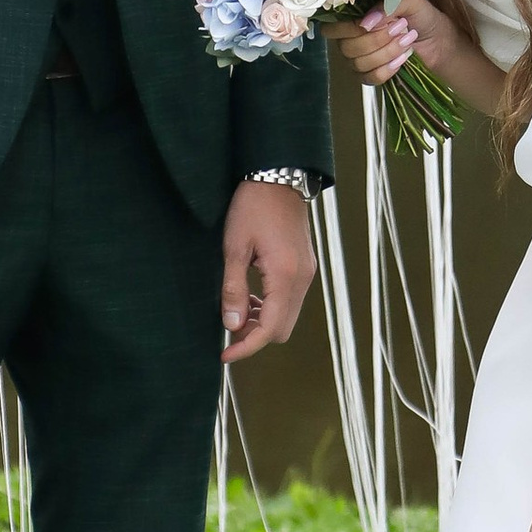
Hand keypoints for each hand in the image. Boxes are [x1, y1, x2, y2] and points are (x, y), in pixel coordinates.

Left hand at [221, 176, 315, 364]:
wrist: (278, 176)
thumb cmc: (253, 206)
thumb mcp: (235, 247)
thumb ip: (234, 289)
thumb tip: (232, 325)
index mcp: (286, 276)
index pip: (270, 329)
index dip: (247, 347)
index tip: (225, 355)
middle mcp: (302, 279)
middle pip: (283, 329)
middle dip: (256, 337)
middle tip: (228, 331)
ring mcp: (307, 273)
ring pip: (288, 316)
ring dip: (264, 322)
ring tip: (237, 311)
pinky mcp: (305, 266)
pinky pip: (291, 300)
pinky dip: (272, 307)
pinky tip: (252, 296)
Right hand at [329, 0, 449, 92]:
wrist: (439, 39)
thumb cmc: (422, 15)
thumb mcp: (409, 0)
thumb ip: (387, 4)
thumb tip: (366, 22)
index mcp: (353, 16)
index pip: (331, 28)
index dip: (350, 28)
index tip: (375, 22)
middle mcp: (350, 38)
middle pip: (346, 47)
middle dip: (377, 39)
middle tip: (401, 27)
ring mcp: (359, 58)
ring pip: (358, 64)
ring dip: (387, 53)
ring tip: (408, 40)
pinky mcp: (370, 74)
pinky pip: (369, 78)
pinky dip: (387, 70)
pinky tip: (402, 60)